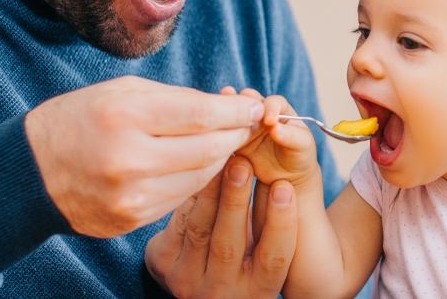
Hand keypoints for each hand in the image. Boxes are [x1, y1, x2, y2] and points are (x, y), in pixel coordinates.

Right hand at [25, 76, 264, 237]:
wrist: (28, 173)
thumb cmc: (79, 120)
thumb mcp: (120, 92)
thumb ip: (175, 99)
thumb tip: (227, 106)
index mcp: (124, 115)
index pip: (201, 114)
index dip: (236, 111)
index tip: (255, 106)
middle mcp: (128, 158)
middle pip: (208, 148)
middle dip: (236, 134)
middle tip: (250, 124)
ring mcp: (130, 196)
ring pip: (201, 177)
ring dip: (221, 159)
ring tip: (228, 142)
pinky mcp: (131, 220)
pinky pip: (181, 198)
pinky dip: (196, 180)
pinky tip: (200, 165)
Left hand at [145, 156, 297, 297]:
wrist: (202, 285)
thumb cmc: (247, 261)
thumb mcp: (264, 255)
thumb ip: (272, 230)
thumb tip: (281, 180)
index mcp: (258, 292)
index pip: (274, 258)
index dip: (280, 222)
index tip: (284, 186)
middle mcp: (222, 292)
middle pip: (228, 243)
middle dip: (236, 199)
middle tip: (243, 163)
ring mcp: (186, 281)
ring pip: (199, 230)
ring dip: (211, 191)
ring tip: (222, 160)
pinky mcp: (162, 264)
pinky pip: (179, 222)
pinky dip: (193, 194)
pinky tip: (202, 170)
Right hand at [225, 87, 321, 187]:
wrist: (288, 175)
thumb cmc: (299, 155)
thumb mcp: (302, 145)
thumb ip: (290, 135)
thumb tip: (275, 128)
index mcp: (280, 109)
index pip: (273, 102)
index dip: (270, 108)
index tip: (269, 120)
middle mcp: (259, 115)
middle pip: (248, 105)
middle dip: (240, 103)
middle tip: (233, 103)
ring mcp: (245, 129)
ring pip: (235, 120)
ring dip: (226, 116)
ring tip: (217, 114)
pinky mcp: (235, 143)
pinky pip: (227, 139)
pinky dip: (221, 137)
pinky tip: (213, 136)